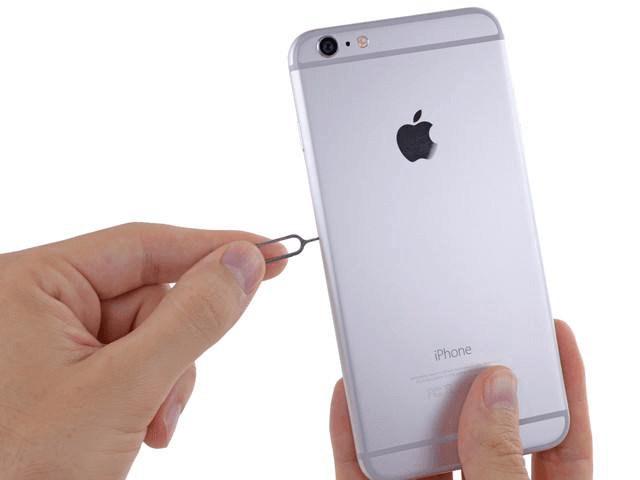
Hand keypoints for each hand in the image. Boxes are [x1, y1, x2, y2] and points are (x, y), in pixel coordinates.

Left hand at [0, 223, 286, 479]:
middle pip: (149, 297)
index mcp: (32, 284)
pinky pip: (132, 361)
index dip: (213, 247)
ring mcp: (50, 339)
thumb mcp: (124, 387)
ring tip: (147, 426)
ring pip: (148, 335)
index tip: (269, 254)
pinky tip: (136, 427)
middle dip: (174, 351)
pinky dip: (149, 393)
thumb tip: (242, 263)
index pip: (144, 246)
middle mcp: (38, 303)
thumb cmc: (22, 468)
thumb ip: (192, 318)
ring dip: (164, 381)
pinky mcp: (65, 370)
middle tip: (166, 401)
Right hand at [329, 320, 592, 478]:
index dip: (563, 383)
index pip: (559, 439)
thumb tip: (493, 390)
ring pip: (411, 443)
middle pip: (475, 427)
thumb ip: (499, 462)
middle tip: (459, 328)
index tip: (554, 328)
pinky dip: (348, 429)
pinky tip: (347, 393)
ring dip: (398, 396)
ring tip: (395, 347)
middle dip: (465, 377)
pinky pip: (357, 465)